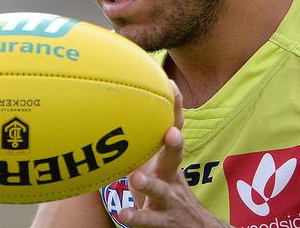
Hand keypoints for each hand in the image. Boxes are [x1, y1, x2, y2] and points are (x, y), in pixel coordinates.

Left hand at [119, 82, 227, 227]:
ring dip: (150, 183)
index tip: (171, 85)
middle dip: (174, 145)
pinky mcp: (163, 221)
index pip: (175, 128)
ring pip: (161, 190)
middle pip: (176, 157)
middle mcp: (173, 176)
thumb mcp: (163, 167)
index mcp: (170, 160)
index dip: (176, 107)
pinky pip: (149, 219)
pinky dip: (137, 216)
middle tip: (171, 133)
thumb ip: (147, 145)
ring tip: (136, 178)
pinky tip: (123, 214)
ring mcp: (170, 199)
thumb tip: (123, 114)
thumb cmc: (170, 191)